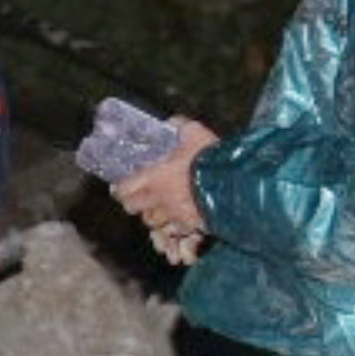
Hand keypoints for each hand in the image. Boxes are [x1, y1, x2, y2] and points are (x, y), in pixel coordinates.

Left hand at [113, 118, 221, 264]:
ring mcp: (173, 215)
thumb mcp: (194, 133)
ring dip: (153, 216)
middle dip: (134, 203)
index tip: (121, 186)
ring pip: (152, 222)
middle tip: (139, 197)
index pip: (124, 189)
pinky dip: (174, 231)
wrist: (233, 183)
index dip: (120, 188)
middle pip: (133, 208)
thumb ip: (179, 127)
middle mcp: (158, 199)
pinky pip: (175, 233)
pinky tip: (178, 224)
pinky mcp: (190, 225)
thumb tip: (172, 122)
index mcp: (154, 177)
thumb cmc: (209, 158)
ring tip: (159, 208)